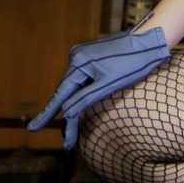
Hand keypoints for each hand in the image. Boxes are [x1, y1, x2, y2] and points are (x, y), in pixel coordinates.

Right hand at [28, 26, 170, 151]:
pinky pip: (82, 79)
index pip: (61, 95)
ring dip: (73, 105)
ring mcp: (83, 54)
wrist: (151, 40)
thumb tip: (66, 113)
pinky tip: (78, 107)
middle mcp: (76, 56)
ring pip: (74, 86)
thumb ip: (86, 98)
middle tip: (67, 142)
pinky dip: (80, 93)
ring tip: (74, 132)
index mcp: (79, 63)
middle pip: (66, 92)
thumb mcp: (109, 84)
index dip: (48, 115)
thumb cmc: (134, 62)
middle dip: (66, 117)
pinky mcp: (92, 56)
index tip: (32, 130)